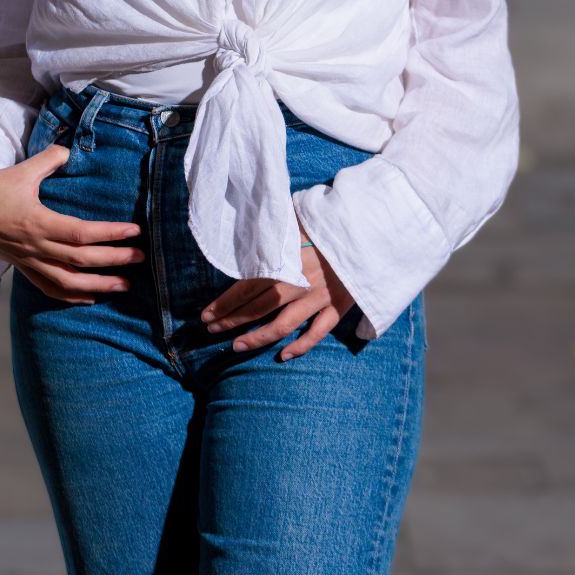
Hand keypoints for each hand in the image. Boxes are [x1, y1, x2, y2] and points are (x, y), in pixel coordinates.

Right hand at [0, 143, 146, 302]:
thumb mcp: (21, 170)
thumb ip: (49, 159)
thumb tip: (70, 150)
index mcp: (37, 222)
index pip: (81, 233)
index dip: (109, 234)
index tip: (134, 231)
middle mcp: (35, 247)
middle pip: (81, 259)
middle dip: (114, 260)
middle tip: (141, 258)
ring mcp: (29, 261)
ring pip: (68, 282)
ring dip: (99, 285)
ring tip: (125, 285)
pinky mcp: (24, 268)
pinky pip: (50, 288)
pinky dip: (72, 296)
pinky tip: (92, 296)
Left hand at [200, 217, 357, 359]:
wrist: (369, 231)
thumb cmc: (330, 221)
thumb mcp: (297, 219)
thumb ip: (274, 230)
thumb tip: (250, 226)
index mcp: (284, 261)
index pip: (246, 286)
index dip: (224, 303)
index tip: (206, 314)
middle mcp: (297, 283)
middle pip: (257, 307)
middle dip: (231, 320)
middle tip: (212, 330)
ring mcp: (317, 298)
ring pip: (281, 325)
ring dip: (257, 338)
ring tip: (237, 347)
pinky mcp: (337, 307)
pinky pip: (316, 333)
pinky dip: (300, 346)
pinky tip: (283, 355)